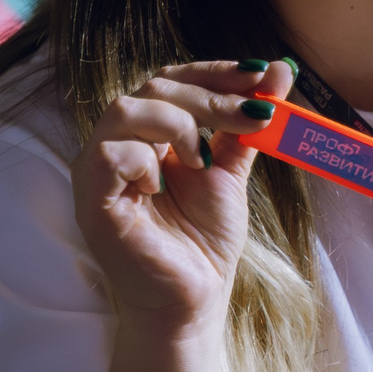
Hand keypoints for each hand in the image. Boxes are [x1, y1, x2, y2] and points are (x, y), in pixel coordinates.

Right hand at [73, 61, 291, 327]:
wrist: (193, 301)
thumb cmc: (203, 241)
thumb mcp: (230, 172)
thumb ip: (245, 124)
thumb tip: (280, 70)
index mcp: (146, 134)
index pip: (171, 80)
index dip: (214, 71)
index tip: (260, 73)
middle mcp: (117, 144)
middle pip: (153, 88)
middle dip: (210, 96)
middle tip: (252, 116)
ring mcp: (98, 171)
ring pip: (125, 109)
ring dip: (176, 124)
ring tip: (202, 161)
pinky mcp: (92, 200)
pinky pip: (108, 153)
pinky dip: (143, 160)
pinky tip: (162, 185)